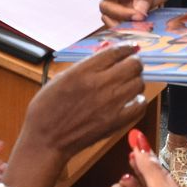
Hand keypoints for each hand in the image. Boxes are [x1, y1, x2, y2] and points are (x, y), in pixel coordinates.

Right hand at [20, 43, 147, 168]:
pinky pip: (140, 105)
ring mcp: (110, 104)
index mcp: (83, 71)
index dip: (126, 47)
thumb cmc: (47, 109)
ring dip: (135, 81)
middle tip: (130, 66)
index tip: (131, 47)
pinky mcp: (116, 122)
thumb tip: (106, 54)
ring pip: (139, 83)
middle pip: (133, 65)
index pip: (115, 52)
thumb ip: (85, 66)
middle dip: (133, 63)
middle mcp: (100, 84)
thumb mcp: (61, 79)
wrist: (46, 139)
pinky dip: (138, 101)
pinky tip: (131, 100)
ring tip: (127, 85)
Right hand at [90, 0, 183, 22]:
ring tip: (139, 21)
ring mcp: (124, 2)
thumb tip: (139, 9)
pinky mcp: (135, 11)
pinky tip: (142, 26)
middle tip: (137, 14)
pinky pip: (127, 22)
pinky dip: (132, 26)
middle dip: (118, 12)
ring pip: (113, 17)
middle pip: (104, 6)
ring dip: (123, 22)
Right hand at [106, 139, 186, 186]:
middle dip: (140, 165)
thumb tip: (144, 150)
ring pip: (132, 184)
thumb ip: (152, 169)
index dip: (153, 159)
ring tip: (128, 181)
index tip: (142, 142)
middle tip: (132, 151)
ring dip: (128, 180)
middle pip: (148, 177)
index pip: (164, 174)